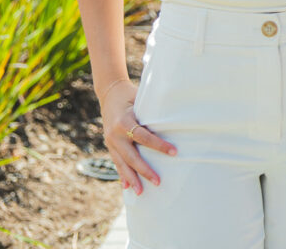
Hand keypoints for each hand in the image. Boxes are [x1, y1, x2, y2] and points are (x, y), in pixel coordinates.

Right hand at [99, 77, 175, 194]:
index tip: (174, 152)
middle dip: (145, 170)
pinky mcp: (109, 145)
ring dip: (132, 178)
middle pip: (132, 156)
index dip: (159, 145)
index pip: (144, 136)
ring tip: (141, 192)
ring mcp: (110, 141)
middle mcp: (115, 134)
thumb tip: (176, 118)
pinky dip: (122, 174)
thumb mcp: (141, 100)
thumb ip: (152, 112)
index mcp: (124, 121)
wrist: (109, 93)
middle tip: (158, 182)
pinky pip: (116, 162)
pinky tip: (127, 187)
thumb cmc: (131, 95)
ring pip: (122, 163)